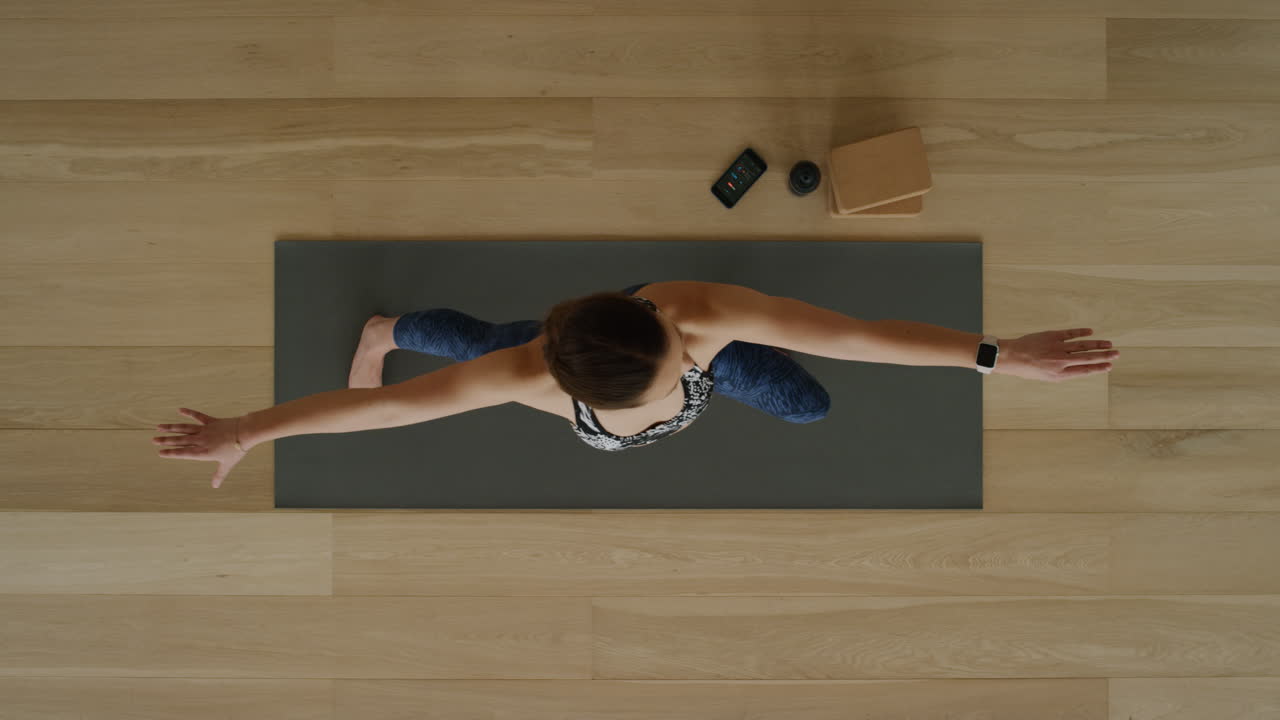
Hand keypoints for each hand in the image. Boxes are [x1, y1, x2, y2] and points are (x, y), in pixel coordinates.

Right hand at [153, 408, 247, 488]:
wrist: (245, 433)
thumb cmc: (237, 450)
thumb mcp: (228, 464)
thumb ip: (219, 474)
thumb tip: (215, 486)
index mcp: (203, 452)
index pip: (184, 453)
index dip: (171, 453)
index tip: (160, 452)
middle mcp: (201, 440)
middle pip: (180, 440)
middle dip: (166, 440)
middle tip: (154, 440)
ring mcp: (205, 430)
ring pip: (185, 428)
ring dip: (172, 427)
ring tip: (159, 427)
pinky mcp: (211, 421)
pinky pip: (198, 416)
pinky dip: (189, 412)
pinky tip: (180, 410)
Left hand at [999, 328, 1117, 382]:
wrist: (1010, 357)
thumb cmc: (1027, 369)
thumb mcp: (1046, 377)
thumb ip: (1063, 372)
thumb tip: (1081, 368)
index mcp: (1059, 374)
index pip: (1084, 370)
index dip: (1099, 368)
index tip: (1110, 366)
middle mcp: (1060, 361)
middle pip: (1087, 358)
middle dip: (1104, 356)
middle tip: (1118, 353)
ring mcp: (1057, 348)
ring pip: (1082, 345)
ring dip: (1097, 344)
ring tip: (1109, 344)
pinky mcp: (1052, 336)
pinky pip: (1070, 334)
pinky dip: (1081, 332)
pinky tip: (1091, 332)